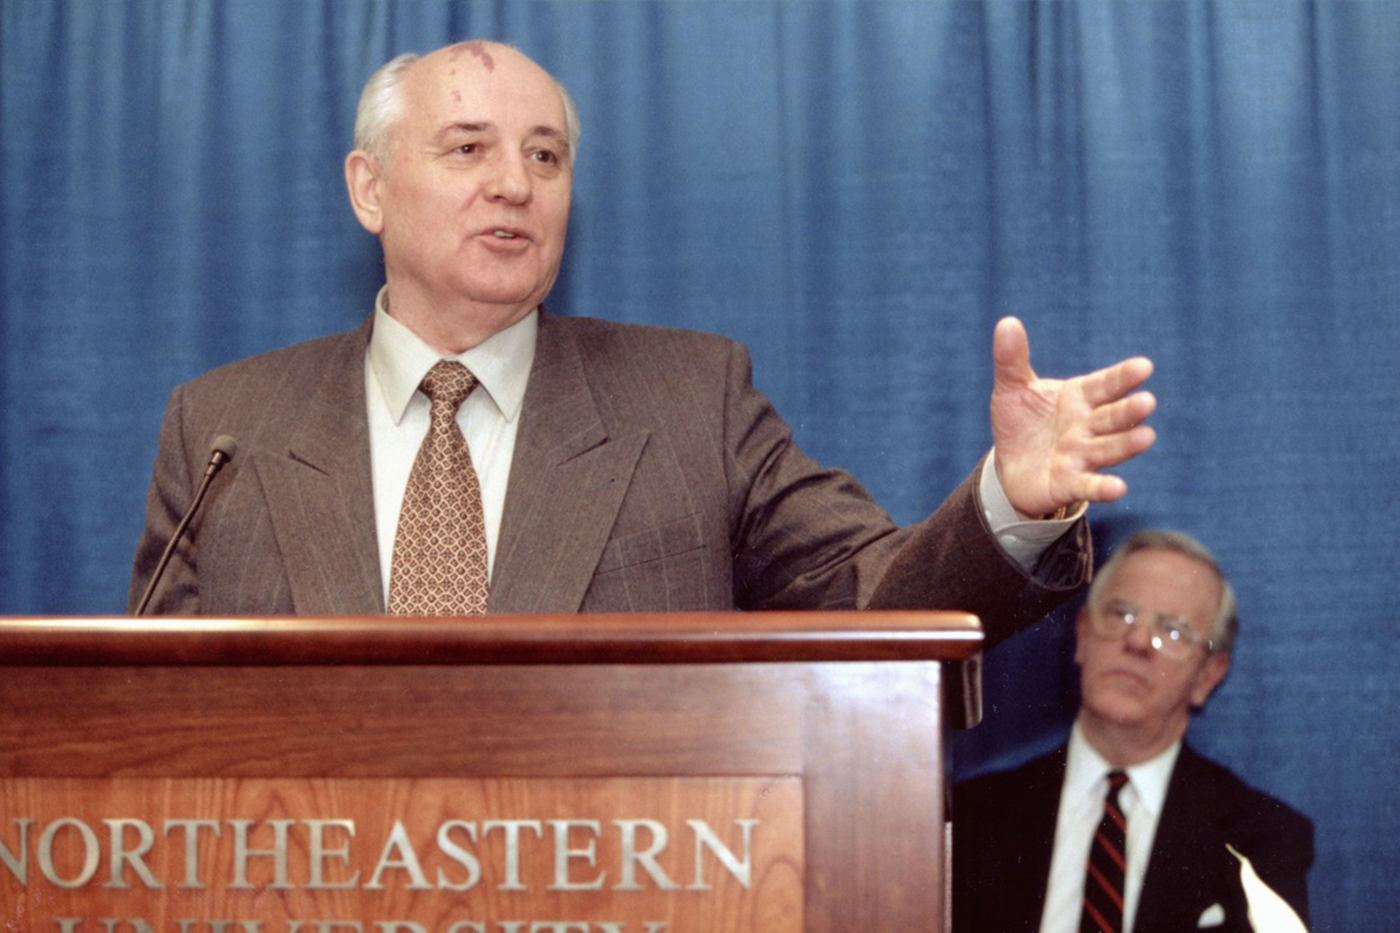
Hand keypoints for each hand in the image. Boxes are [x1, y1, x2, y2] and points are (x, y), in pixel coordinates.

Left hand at [990, 316, 1155, 517]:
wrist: (1010, 465)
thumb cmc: (1021, 421)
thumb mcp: (1012, 388)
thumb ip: (1012, 359)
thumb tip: (1006, 322)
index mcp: (1079, 397)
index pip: (1106, 385)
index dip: (1123, 377)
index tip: (1144, 366)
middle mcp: (1087, 426)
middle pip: (1112, 417)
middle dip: (1129, 410)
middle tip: (1146, 402)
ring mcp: (1082, 456)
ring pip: (1108, 449)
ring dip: (1127, 444)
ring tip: (1147, 437)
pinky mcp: (1070, 484)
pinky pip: (1090, 486)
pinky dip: (1103, 488)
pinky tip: (1119, 489)